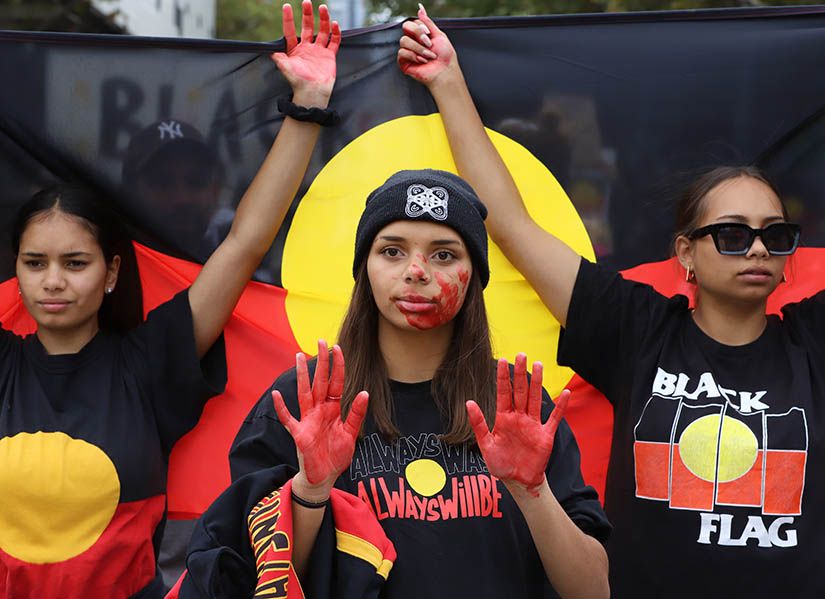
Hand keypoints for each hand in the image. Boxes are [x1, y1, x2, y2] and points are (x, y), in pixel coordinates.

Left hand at [271, 1, 339, 105]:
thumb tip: (270, 50)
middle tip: (306, 2)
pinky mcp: (329, 56)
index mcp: (294, 50)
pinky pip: (334, 42)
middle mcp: (306, 48)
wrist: (312, 93)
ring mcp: (318, 51)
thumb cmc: (298, 82)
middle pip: (307, 27)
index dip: (288, 19)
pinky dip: (335, 33)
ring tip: (323, 8)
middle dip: (307, 14)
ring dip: (323, 20)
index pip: (290, 31)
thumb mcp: (285, 68)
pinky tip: (335, 24)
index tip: (286, 6)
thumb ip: (278, 57)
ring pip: (322, 31)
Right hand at [272, 340, 368, 499]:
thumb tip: (365, 392)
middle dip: (321, 363)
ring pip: (304, 393)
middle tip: (320, 341)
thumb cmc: (336, 455)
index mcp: (333, 410)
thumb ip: (356, 414)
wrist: (324, 478)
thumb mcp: (351, 434)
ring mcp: (307, 421)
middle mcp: (319, 411)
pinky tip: (277, 395)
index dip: (337, 367)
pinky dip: (282, 408)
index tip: (338, 348)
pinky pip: (288, 419)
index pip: (336, 383)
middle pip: (319, 382)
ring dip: (302, 376)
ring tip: (300, 356)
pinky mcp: (299, 434)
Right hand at [397, 4, 457, 85]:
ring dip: (419, 48)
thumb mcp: (438, 34)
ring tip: (429, 55)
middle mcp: (413, 41)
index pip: (413, 22)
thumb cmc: (445, 56)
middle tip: (428, 43)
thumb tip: (420, 8)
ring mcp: (408, 51)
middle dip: (418, 34)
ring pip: (404, 40)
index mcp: (421, 34)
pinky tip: (422, 61)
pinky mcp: (404, 62)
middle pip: (406, 27)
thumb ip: (428, 22)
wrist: (444, 72)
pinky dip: (413, 56)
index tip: (429, 34)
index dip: (420, 27)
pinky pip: (401, 52)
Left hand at [467, 355, 569, 495]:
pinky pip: (554, 418)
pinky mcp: (545, 435)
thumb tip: (469, 402)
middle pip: (520, 391)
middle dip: (520, 373)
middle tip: (521, 354)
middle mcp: (519, 417)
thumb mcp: (485, 444)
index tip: (502, 360)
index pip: (503, 393)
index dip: (503, 377)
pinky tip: (565, 393)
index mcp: (503, 418)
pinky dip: (560, 406)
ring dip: (537, 382)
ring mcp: (533, 424)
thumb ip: (478, 423)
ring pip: (535, 399)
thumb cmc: (500, 463)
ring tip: (538, 364)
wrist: (517, 481)